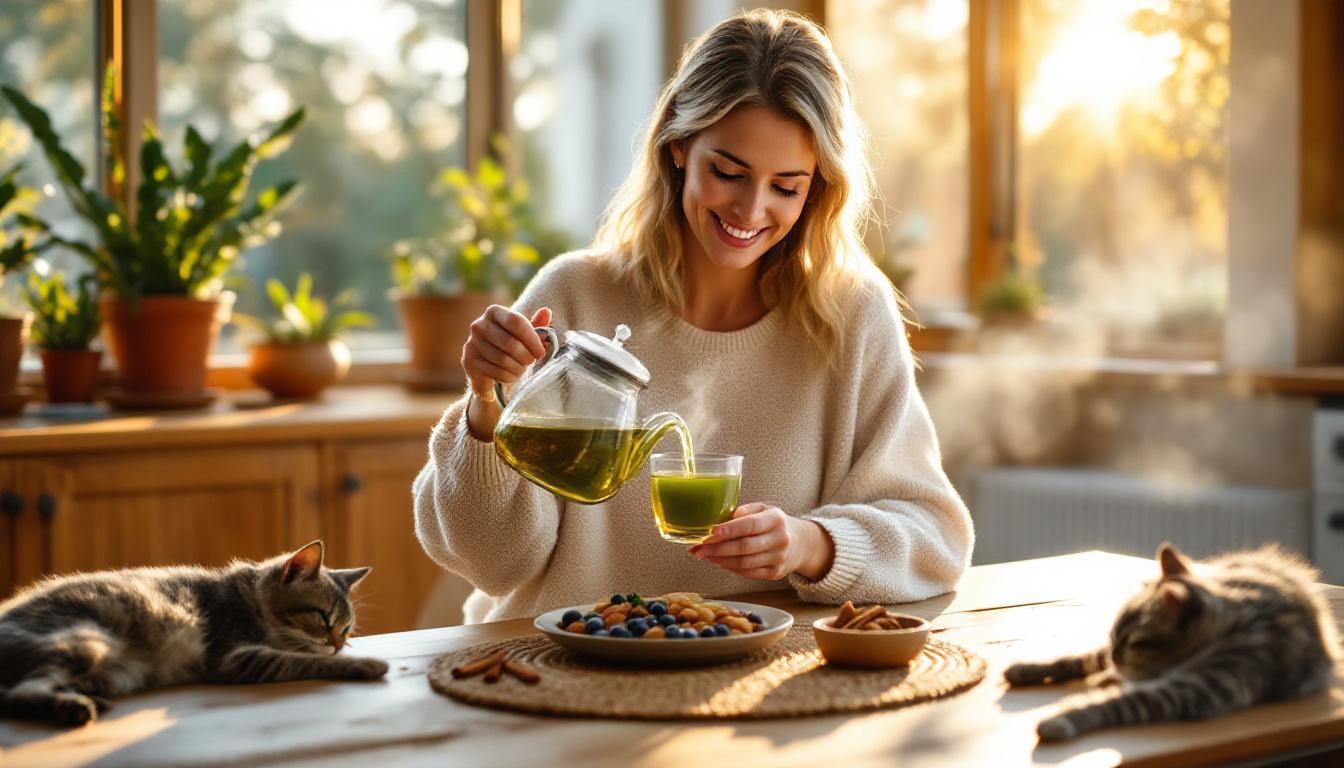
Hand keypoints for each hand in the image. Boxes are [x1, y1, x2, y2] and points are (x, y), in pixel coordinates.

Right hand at [462, 305, 551, 439]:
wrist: (487, 364)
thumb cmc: (510, 344)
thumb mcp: (525, 334)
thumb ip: (537, 325)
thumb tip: (546, 312)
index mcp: (494, 312)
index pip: (515, 321)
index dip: (532, 339)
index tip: (541, 352)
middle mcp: (479, 325)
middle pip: (510, 343)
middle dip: (526, 357)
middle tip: (531, 362)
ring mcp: (471, 343)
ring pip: (503, 360)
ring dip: (518, 369)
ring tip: (521, 369)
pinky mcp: (468, 361)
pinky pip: (494, 371)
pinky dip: (507, 376)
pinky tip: (510, 375)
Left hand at [689, 502, 834, 580]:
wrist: (800, 542)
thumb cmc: (773, 523)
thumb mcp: (763, 509)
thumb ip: (744, 511)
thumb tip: (722, 519)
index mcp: (776, 519)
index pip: (750, 525)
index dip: (729, 529)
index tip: (710, 532)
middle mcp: (780, 539)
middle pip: (744, 547)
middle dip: (717, 549)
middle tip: (698, 548)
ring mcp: (779, 558)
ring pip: (743, 563)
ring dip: (719, 560)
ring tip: (704, 554)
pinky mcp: (775, 573)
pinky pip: (747, 573)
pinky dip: (729, 567)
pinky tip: (718, 561)